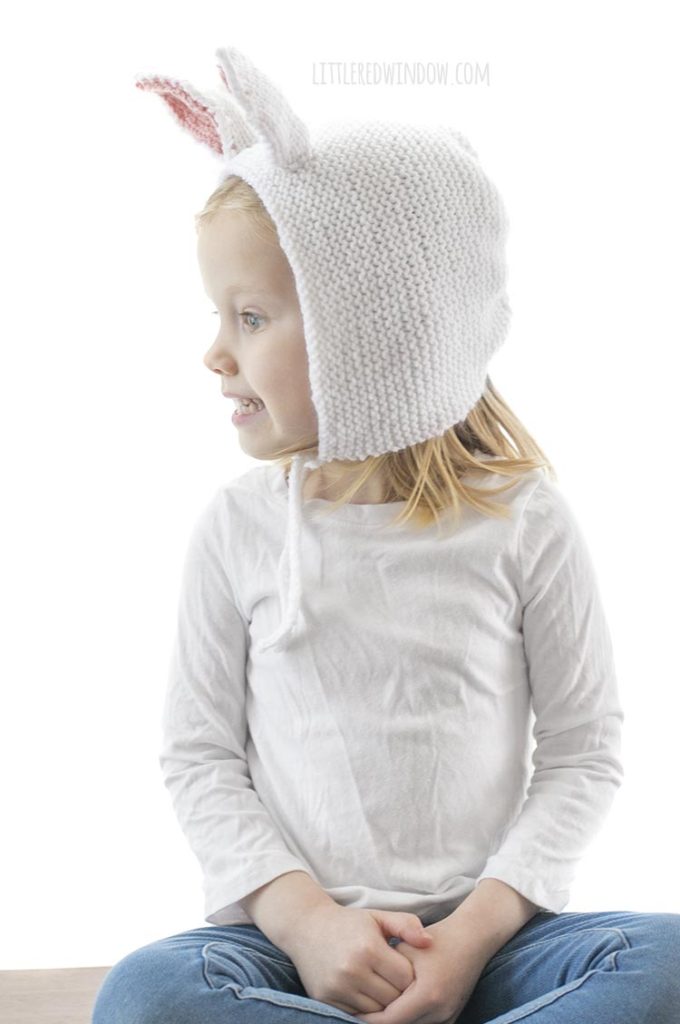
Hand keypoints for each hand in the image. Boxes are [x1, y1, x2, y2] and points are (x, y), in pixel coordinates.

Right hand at [284, 904, 433, 1016]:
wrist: (306, 927)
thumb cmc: (349, 923)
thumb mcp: (378, 916)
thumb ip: (406, 925)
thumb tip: (429, 942)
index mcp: (369, 948)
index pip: (405, 977)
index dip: (410, 974)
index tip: (405, 966)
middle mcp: (352, 970)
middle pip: (393, 997)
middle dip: (398, 991)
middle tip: (394, 978)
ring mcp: (337, 987)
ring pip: (377, 1010)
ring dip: (382, 1001)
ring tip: (381, 984)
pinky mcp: (326, 999)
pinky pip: (357, 1014)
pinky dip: (364, 1007)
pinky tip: (365, 991)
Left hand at [353, 917, 490, 1023]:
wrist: (472, 939)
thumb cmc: (437, 939)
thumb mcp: (407, 949)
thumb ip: (387, 972)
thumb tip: (366, 989)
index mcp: (427, 996)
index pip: (390, 1020)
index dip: (368, 1018)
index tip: (352, 1011)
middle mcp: (440, 1012)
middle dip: (379, 1022)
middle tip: (359, 1014)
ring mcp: (449, 1017)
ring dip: (394, 1022)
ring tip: (374, 1012)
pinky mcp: (452, 1016)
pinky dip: (409, 1020)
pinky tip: (396, 1010)